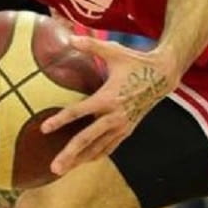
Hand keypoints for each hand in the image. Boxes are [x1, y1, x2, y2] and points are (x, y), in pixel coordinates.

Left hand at [40, 37, 178, 175]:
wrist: (163, 75)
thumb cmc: (135, 61)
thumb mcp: (114, 50)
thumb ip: (91, 45)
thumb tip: (69, 37)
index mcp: (108, 98)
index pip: (78, 112)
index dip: (60, 120)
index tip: (43, 129)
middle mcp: (114, 116)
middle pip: (87, 139)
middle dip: (70, 154)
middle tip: (53, 168)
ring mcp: (122, 126)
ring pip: (98, 149)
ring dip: (80, 160)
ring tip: (63, 170)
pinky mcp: (128, 130)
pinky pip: (109, 147)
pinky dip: (96, 155)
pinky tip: (84, 162)